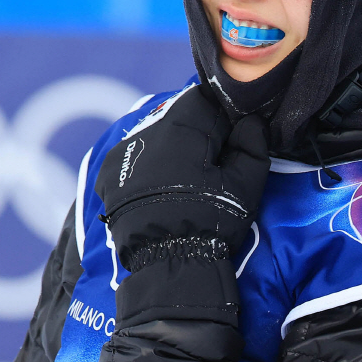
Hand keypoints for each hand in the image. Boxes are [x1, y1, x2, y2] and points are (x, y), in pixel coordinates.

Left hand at [94, 84, 268, 266]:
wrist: (166, 262)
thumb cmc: (211, 220)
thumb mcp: (246, 184)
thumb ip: (252, 145)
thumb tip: (252, 121)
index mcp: (184, 126)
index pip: (207, 99)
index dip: (223, 117)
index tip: (230, 141)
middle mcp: (149, 130)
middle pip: (178, 115)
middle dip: (196, 131)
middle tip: (210, 163)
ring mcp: (125, 150)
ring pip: (155, 133)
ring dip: (171, 146)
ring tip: (183, 178)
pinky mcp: (109, 172)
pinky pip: (134, 154)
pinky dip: (148, 163)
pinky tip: (159, 185)